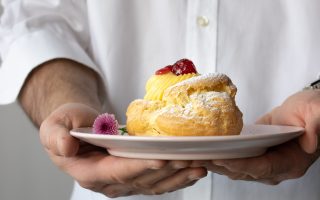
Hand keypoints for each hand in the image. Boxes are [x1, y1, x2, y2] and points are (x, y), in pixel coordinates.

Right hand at [40, 103, 206, 197]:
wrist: (77, 129)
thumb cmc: (67, 125)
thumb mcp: (54, 126)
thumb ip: (57, 137)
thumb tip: (66, 147)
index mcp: (87, 171)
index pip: (115, 172)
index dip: (138, 167)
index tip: (161, 159)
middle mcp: (108, 182)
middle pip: (140, 180)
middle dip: (166, 170)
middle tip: (189, 159)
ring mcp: (123, 182)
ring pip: (153, 185)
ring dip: (177, 177)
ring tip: (198, 166)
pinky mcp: (134, 177)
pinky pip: (157, 182)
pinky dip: (176, 178)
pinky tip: (192, 170)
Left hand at [192, 90, 319, 184]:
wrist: (304, 111)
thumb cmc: (312, 111)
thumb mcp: (317, 112)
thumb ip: (315, 125)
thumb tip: (310, 142)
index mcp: (290, 162)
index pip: (261, 168)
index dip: (241, 164)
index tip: (220, 158)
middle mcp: (273, 167)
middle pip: (242, 171)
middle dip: (218, 165)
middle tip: (196, 158)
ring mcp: (261, 162)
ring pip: (233, 168)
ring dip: (213, 162)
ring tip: (192, 156)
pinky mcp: (251, 154)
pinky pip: (232, 158)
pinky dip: (217, 155)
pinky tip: (201, 149)